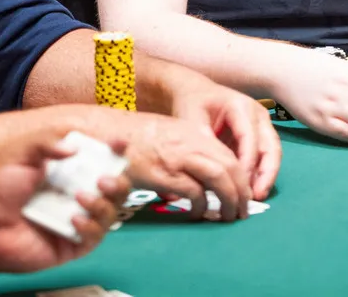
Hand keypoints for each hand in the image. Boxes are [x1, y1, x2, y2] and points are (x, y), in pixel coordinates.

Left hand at [0, 132, 130, 278]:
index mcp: (69, 170)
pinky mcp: (72, 244)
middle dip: (118, 182)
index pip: (101, 158)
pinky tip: (74, 221)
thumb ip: (47, 141)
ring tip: (82, 198)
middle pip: (116, 186)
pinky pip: (95, 237)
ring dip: (104, 203)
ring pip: (111, 211)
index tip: (120, 145)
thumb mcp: (20, 152)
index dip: (115, 150)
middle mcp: (77, 193)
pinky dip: (90, 226)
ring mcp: (77, 219)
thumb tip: (75, 147)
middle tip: (104, 179)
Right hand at [88, 109, 251, 220]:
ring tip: (229, 216)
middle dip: (242, 191)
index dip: (241, 176)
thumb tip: (204, 172)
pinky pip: (194, 192)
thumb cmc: (132, 137)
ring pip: (219, 178)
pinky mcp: (164, 173)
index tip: (244, 192)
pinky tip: (198, 214)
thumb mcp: (167, 134)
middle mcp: (191, 141)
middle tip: (243, 210)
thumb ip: (187, 147)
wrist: (103, 132)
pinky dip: (202, 206)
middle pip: (230, 166)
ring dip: (230, 200)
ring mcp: (178, 156)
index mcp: (193, 132)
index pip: (229, 154)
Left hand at [169, 75, 281, 199]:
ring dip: (266, 176)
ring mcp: (261, 125)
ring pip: (272, 153)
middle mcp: (257, 115)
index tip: (239, 184)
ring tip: (255, 197)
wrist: (195, 93)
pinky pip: (265, 157)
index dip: (247, 162)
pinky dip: (260, 174)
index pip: (250, 137)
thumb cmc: (193, 103)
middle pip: (270, 146)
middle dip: (266, 173)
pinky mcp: (259, 136)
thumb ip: (202, 142)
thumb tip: (209, 169)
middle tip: (256, 196)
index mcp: (241, 107)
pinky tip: (250, 190)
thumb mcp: (191, 119)